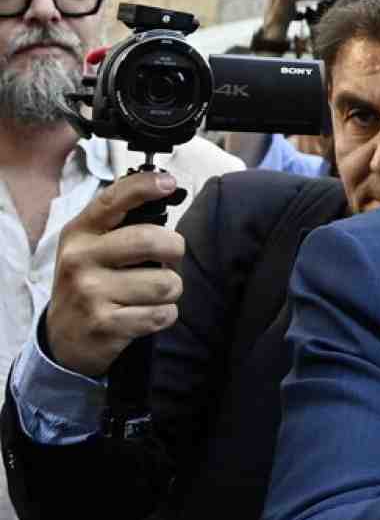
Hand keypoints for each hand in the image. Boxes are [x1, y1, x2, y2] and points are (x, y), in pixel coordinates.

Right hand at [45, 172, 186, 377]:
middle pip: (152, 241)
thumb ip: (120, 224)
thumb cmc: (89, 284)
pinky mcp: (106, 324)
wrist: (63, 337)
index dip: (144, 186)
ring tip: (151, 293)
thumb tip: (164, 190)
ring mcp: (91, 292)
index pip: (113, 200)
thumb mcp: (90, 248)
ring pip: (166, 283)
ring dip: (170, 290)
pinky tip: (145, 314)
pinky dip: (164, 315)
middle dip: (175, 251)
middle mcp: (80, 259)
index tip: (169, 182)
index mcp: (79, 233)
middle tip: (169, 260)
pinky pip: (162, 314)